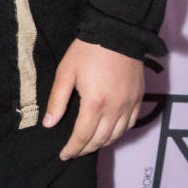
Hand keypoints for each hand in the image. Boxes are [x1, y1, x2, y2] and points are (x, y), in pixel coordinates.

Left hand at [43, 38, 143, 160]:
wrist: (118, 32)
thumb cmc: (88, 50)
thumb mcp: (65, 73)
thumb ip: (57, 100)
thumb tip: (49, 123)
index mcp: (95, 103)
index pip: (83, 136)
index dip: (72, 148)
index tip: (64, 154)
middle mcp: (115, 108)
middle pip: (100, 140)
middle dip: (85, 149)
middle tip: (74, 152)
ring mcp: (129, 104)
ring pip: (117, 135)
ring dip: (102, 144)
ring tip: (89, 145)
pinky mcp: (138, 98)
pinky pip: (130, 124)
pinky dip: (119, 133)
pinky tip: (109, 132)